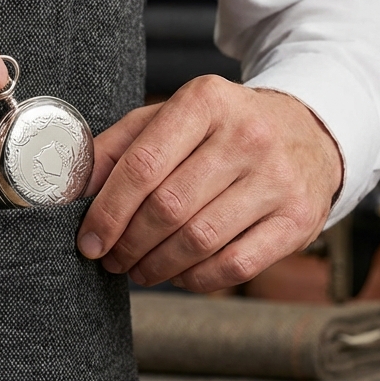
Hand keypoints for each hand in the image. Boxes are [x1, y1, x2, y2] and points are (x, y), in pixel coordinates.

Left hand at [76, 76, 342, 291]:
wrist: (308, 134)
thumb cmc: (223, 130)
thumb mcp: (171, 118)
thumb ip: (119, 147)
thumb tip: (71, 189)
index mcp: (207, 100)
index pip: (143, 165)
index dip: (108, 211)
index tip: (89, 241)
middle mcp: (248, 135)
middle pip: (168, 208)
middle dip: (129, 244)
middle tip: (112, 259)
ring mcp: (278, 179)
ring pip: (200, 240)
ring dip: (158, 266)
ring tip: (140, 270)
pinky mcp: (298, 219)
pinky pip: (235, 265)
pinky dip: (197, 279)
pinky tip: (180, 274)